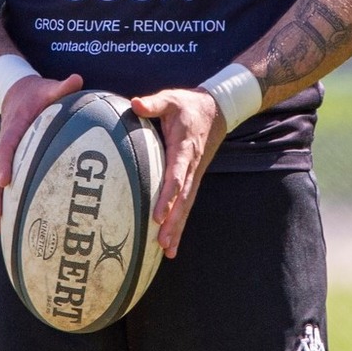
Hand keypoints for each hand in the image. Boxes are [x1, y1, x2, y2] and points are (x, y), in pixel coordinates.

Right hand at [0, 72, 85, 233]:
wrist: (17, 91)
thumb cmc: (36, 92)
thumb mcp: (48, 87)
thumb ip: (62, 86)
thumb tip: (77, 79)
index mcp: (15, 127)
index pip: (7, 147)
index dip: (5, 163)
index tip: (5, 181)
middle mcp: (5, 144)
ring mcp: (4, 154)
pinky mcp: (7, 160)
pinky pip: (1, 182)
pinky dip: (2, 201)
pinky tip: (6, 223)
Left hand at [128, 87, 227, 257]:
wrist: (216, 110)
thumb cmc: (188, 105)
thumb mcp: (171, 99)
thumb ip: (154, 103)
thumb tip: (135, 103)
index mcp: (184, 148)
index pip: (176, 176)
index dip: (168, 197)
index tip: (158, 215)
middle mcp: (191, 166)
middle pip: (183, 199)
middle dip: (173, 222)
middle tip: (162, 242)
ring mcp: (194, 175)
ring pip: (186, 206)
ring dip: (177, 228)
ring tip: (168, 251)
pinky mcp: (192, 179)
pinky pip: (186, 204)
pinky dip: (179, 224)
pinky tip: (171, 243)